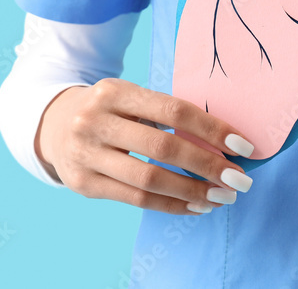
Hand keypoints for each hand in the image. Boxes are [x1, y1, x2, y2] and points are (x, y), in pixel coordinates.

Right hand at [35, 78, 255, 214]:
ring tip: (221, 197)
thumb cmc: (112, 110)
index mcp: (116, 91)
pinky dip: (171, 205)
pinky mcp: (82, 184)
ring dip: (193, 191)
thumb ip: (168, 114)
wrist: (54, 124)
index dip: (212, 129)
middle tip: (239, 179)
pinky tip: (195, 206)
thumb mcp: (132, 98)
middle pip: (163, 148)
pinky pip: (136, 199)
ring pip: (149, 179)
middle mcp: (96, 120)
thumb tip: (225, 142)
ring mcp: (86, 154)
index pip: (174, 111)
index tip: (243, 146)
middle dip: (208, 166)